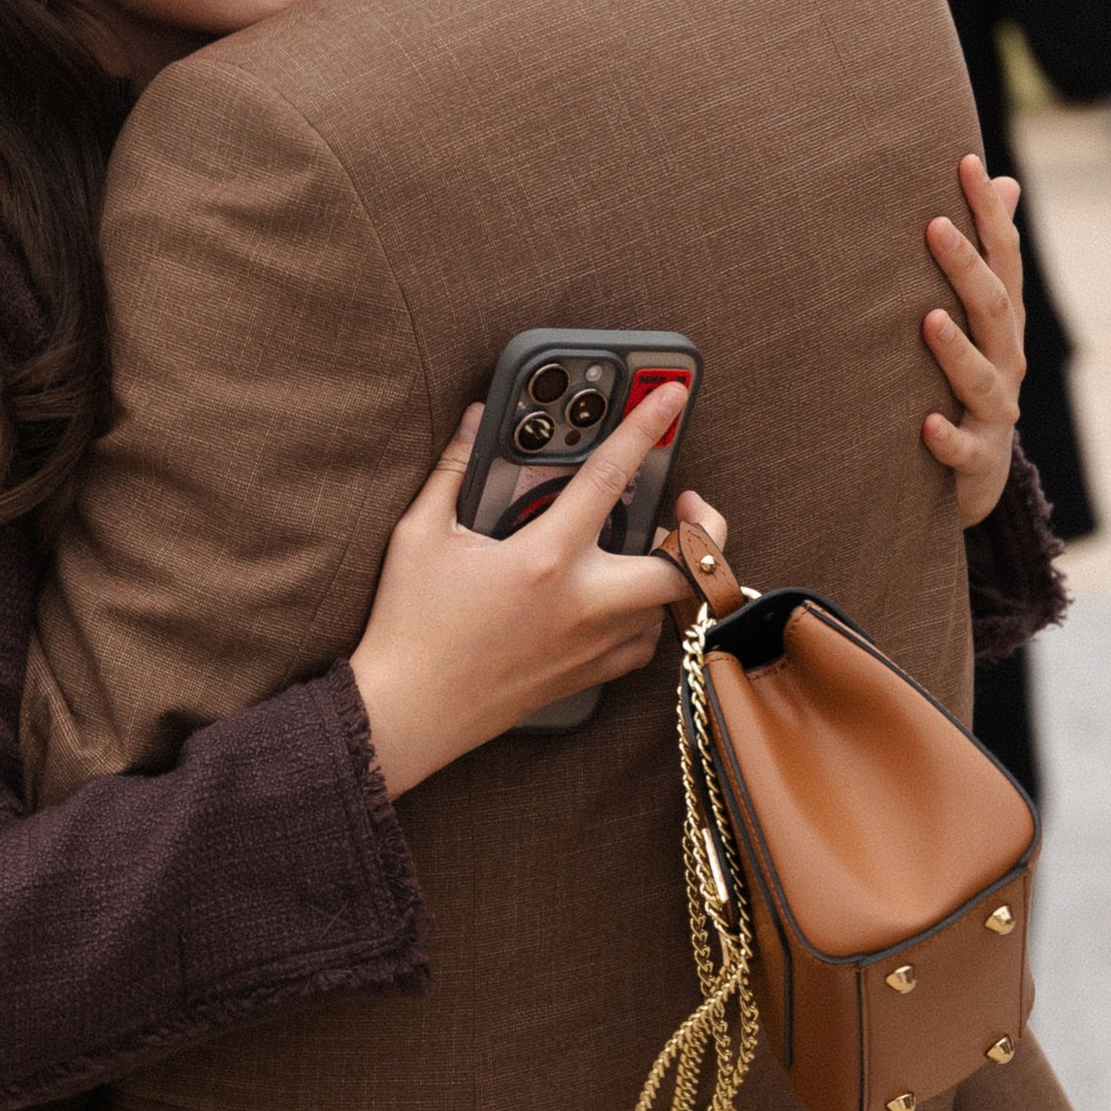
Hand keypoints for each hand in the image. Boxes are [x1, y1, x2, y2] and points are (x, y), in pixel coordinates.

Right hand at [350, 387, 695, 798]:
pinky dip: (647, 619)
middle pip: (682, 564)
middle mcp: (581, 603)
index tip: (673, 396)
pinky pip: (643, 647)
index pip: (610, 475)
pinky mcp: (583, 677)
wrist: (406, 715)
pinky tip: (623, 602)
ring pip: (669, 607)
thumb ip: (452, 470)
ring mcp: (589, 645)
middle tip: (685, 504)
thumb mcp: (419, 535)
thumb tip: (475, 422)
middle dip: (703, 528)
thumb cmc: (409, 627)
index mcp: (544, 557)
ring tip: (650, 549)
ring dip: (670, 572)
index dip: (645, 426)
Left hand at [920, 156, 1024, 527]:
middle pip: (993, 309)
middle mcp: (1006, 360)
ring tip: (928, 320)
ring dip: (956, 349)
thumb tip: (1003, 181)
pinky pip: (963, 448)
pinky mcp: (976, 458)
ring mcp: (994, 411)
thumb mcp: (981, 320)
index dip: (989, 213)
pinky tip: (926, 424)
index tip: (966, 163)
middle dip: (966, 267)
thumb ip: (988, 257)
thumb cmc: (967, 381)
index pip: (1003, 258)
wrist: (979, 475)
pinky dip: (947, 437)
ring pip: (980, 377)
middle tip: (934, 226)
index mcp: (1004, 323)